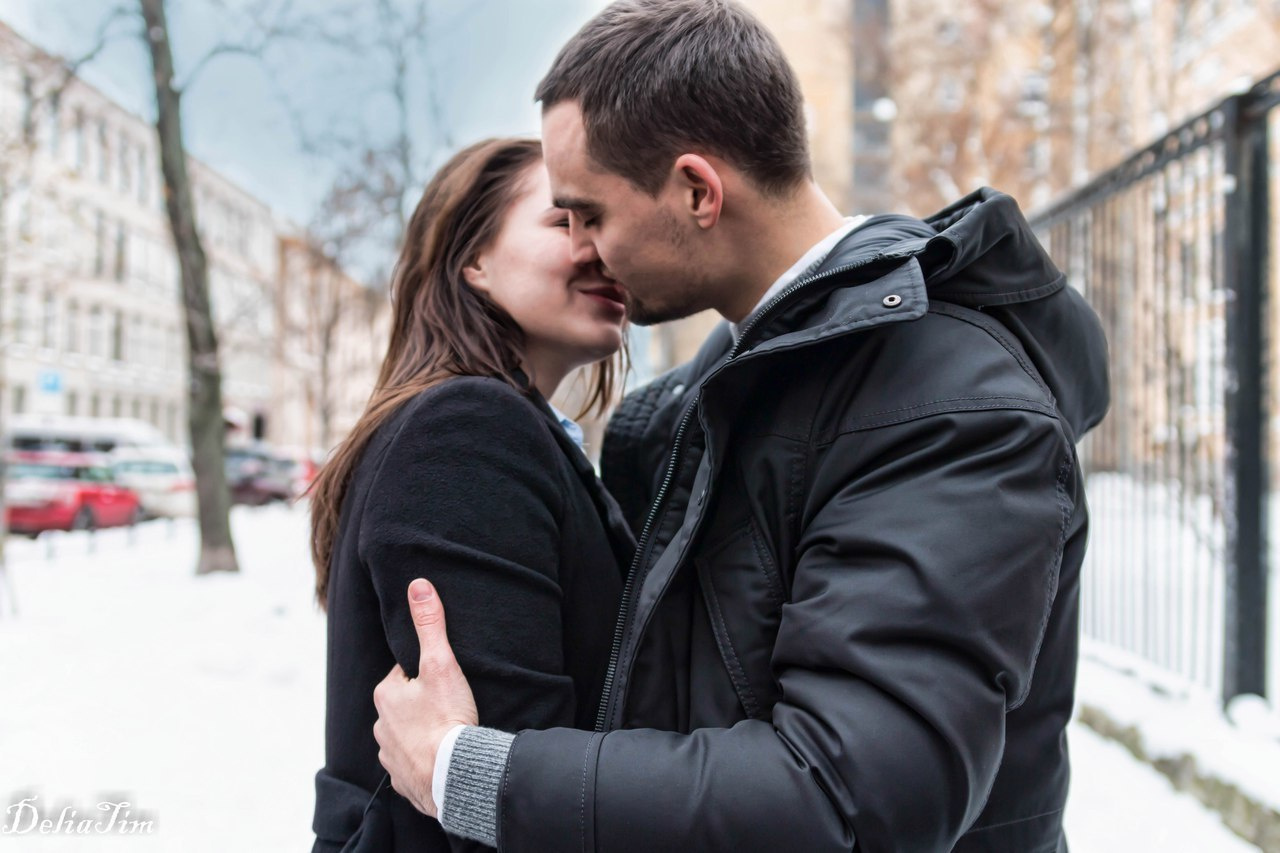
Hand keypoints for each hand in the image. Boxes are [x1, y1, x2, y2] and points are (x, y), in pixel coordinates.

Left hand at [373, 578, 478, 817]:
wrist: (453, 776)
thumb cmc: (446, 719)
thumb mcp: (441, 663)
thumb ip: (430, 624)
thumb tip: (418, 586)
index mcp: (385, 693)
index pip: (405, 673)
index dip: (428, 673)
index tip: (446, 681)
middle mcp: (380, 724)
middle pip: (405, 703)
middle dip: (423, 703)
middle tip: (451, 704)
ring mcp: (389, 754)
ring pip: (406, 734)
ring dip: (423, 732)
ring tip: (449, 731)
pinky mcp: (402, 779)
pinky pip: (411, 763)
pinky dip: (424, 759)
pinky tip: (442, 756)